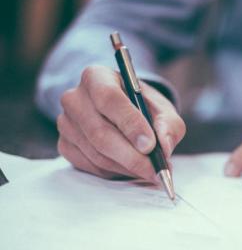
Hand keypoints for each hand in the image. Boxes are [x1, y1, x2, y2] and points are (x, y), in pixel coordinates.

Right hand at [57, 65, 185, 181]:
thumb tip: (164, 146)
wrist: (125, 115)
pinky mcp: (65, 145)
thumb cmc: (144, 109)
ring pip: (97, 154)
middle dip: (132, 156)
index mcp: (97, 77)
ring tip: (149, 170)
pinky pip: (91, 166)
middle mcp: (75, 98)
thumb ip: (168, 125)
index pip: (109, 98)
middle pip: (100, 132)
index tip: (150, 145)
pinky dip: (115, 172)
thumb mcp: (163, 110)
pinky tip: (131, 168)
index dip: (130, 124)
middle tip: (155, 170)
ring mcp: (66, 123)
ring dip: (127, 167)